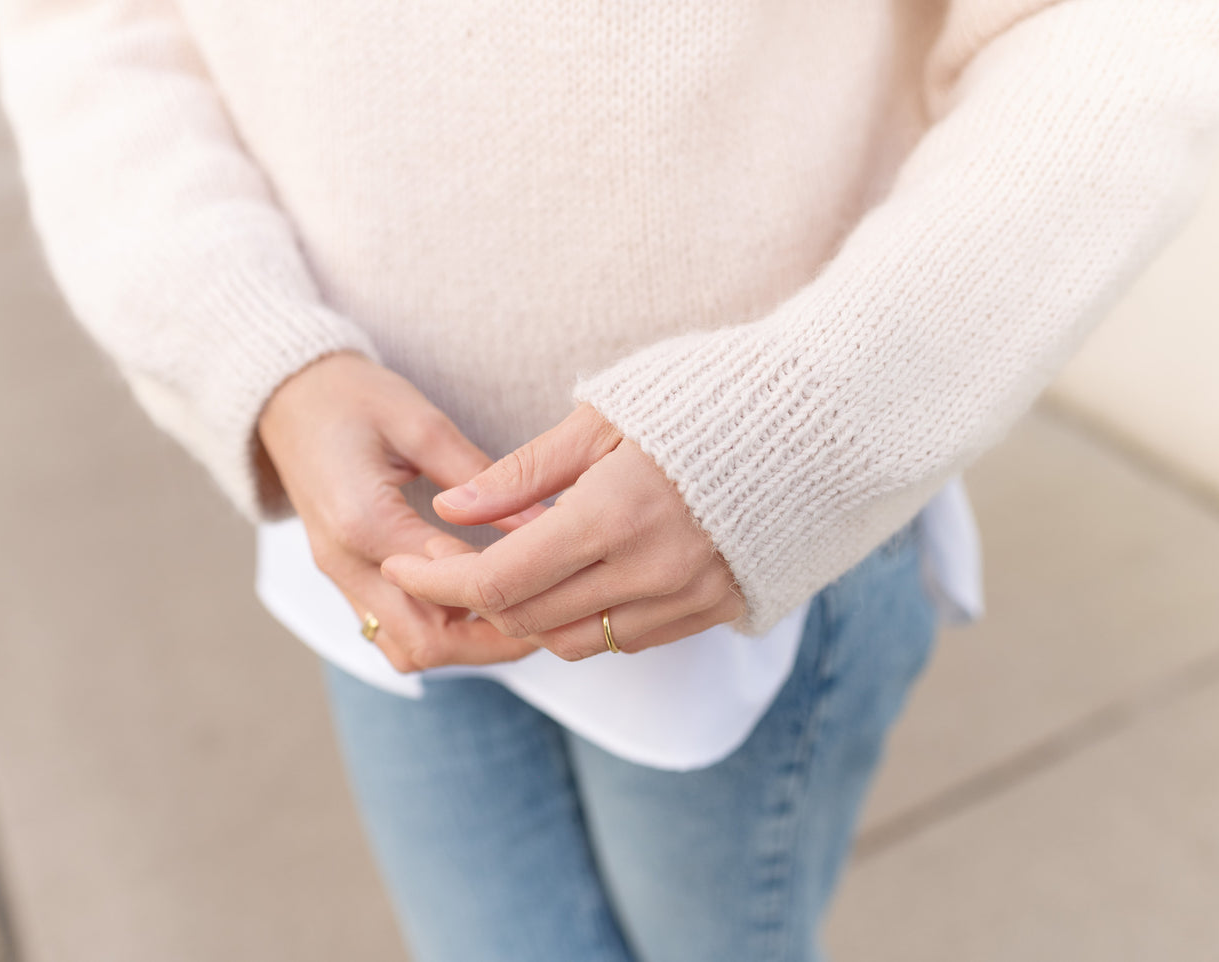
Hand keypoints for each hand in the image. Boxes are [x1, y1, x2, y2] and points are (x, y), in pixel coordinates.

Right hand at [257, 350, 540, 671]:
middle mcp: (346, 562)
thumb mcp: (421, 423)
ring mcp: (340, 577)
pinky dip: (436, 633)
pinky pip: (389, 632)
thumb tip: (543, 520)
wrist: (286, 397)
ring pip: (404, 650)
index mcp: (364, 521)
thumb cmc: (349, 397)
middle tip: (544, 620)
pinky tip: (475, 607)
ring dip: (462, 647)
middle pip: (424, 643)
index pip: (446, 587)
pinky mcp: (343, 578)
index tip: (552, 584)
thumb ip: (480, 477)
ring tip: (514, 617)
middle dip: (489, 645)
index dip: (503, 596)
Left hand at [380, 404, 744, 660]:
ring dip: (525, 618)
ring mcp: (687, 598)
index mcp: (614, 514)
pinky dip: (582, 621)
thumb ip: (522, 474)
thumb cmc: (703, 401)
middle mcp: (651, 570)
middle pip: (527, 618)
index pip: (499, 578)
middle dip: (472, 601)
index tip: (401, 564)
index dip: (438, 580)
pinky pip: (625, 639)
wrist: (817, 423)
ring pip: (573, 641)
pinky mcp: (714, 610)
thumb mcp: (602, 420)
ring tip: (506, 577)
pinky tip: (571, 582)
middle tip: (446, 568)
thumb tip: (450, 507)